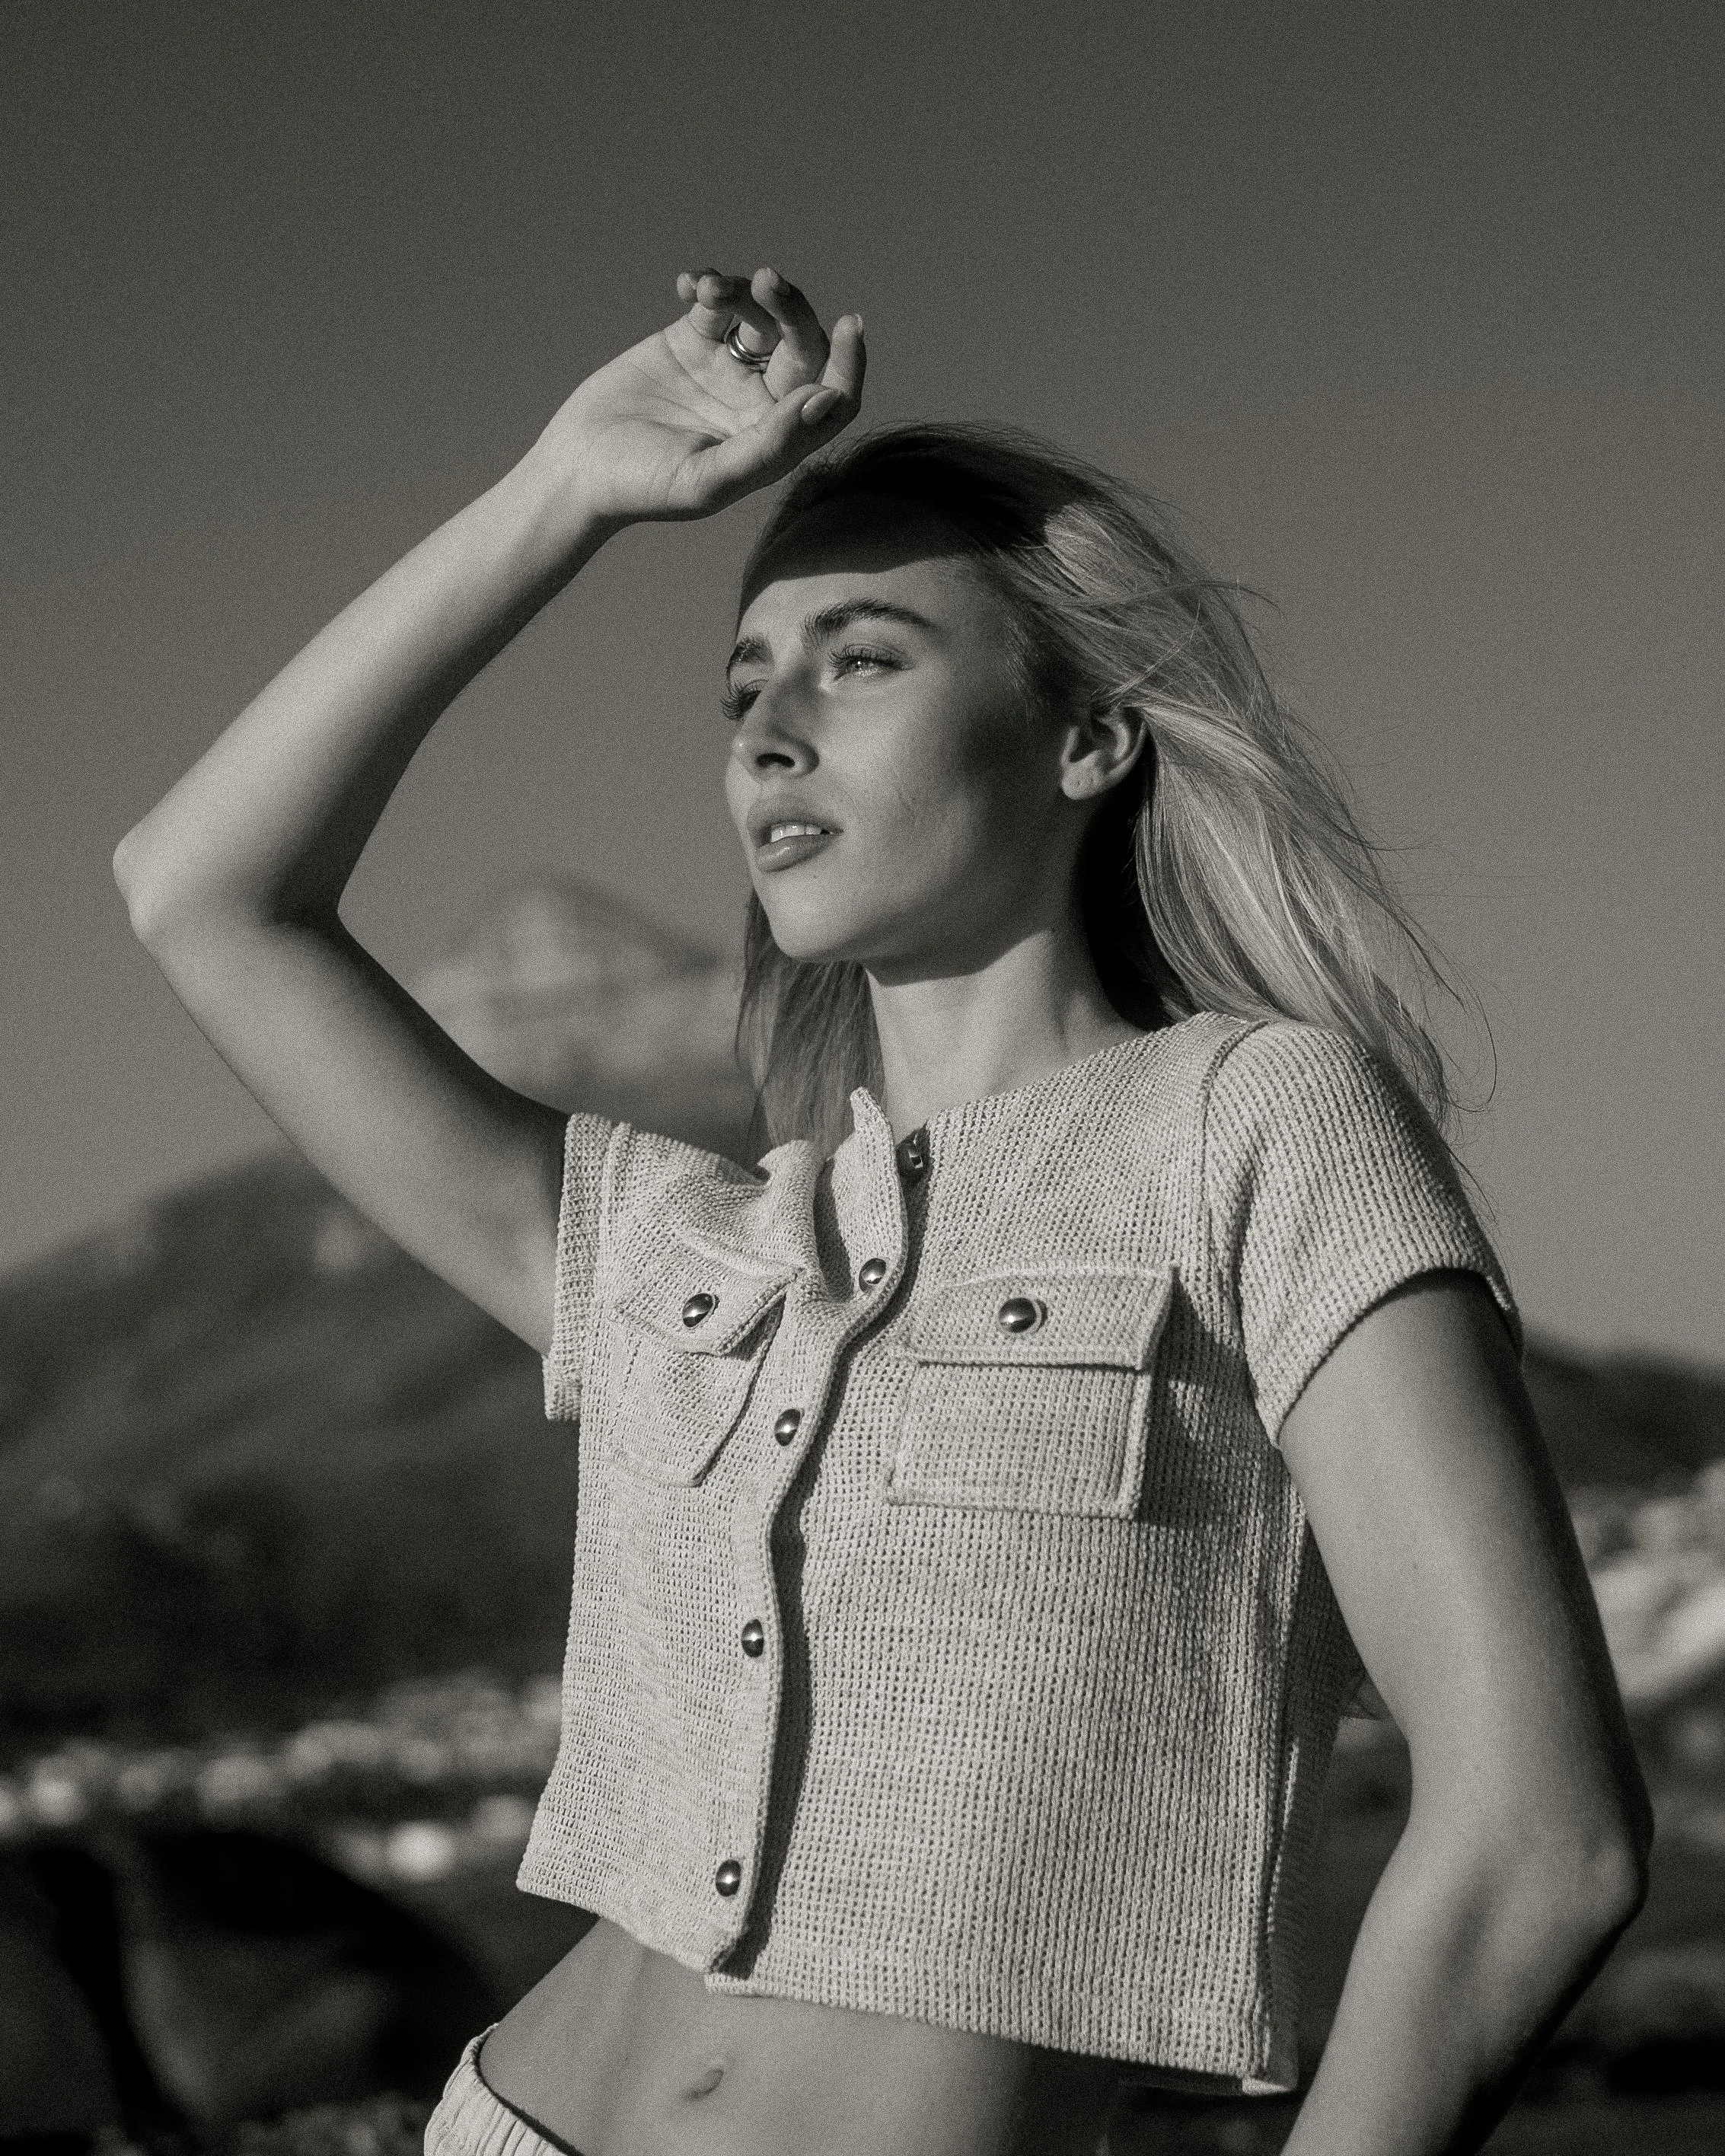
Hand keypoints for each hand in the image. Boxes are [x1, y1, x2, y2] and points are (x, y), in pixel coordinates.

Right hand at [530, 267, 865, 527]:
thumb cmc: (644, 488)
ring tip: (709, 290)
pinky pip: (715, 303)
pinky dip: (709, 286)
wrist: (576, 469)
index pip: (832, 396)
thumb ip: (771, 445)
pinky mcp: (690, 342)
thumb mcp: (710, 478)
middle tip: (766, 281)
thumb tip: (825, 400)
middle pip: (800, 344)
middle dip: (791, 308)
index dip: (849, 362)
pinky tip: (687, 285)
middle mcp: (760, 403)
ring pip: (760, 316)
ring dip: (745, 291)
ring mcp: (726, 369)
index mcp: (777, 441)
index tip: (850, 325)